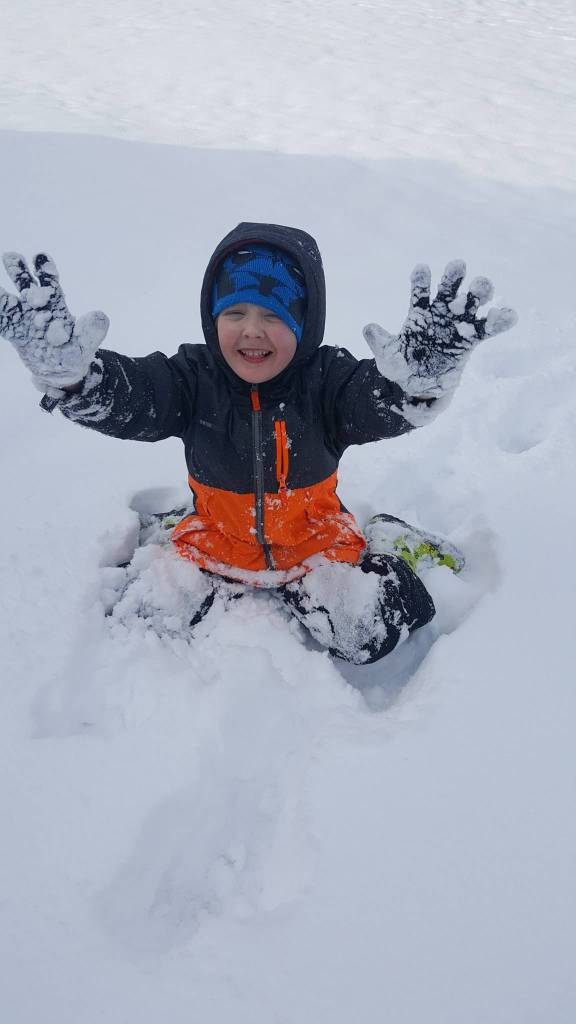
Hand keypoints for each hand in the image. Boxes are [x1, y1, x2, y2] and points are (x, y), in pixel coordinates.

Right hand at [0, 252, 108, 392]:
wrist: (61, 371)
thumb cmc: (75, 354)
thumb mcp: (86, 344)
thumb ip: (92, 330)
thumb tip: (100, 316)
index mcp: (56, 305)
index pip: (50, 284)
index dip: (45, 271)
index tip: (40, 257)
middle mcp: (37, 308)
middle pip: (27, 285)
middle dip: (20, 272)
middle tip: (12, 257)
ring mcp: (24, 320)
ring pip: (11, 301)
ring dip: (3, 291)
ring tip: (2, 272)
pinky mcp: (15, 333)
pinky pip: (3, 322)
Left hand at [363, 261, 516, 397]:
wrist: (418, 389)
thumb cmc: (401, 368)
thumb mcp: (387, 357)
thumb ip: (380, 342)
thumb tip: (368, 328)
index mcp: (419, 313)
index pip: (420, 289)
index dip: (421, 279)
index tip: (422, 270)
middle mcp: (440, 313)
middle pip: (450, 288)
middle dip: (454, 276)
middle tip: (458, 268)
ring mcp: (457, 325)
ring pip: (472, 302)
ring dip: (480, 291)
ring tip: (483, 288)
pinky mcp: (471, 340)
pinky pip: (488, 328)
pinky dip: (500, 320)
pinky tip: (509, 315)